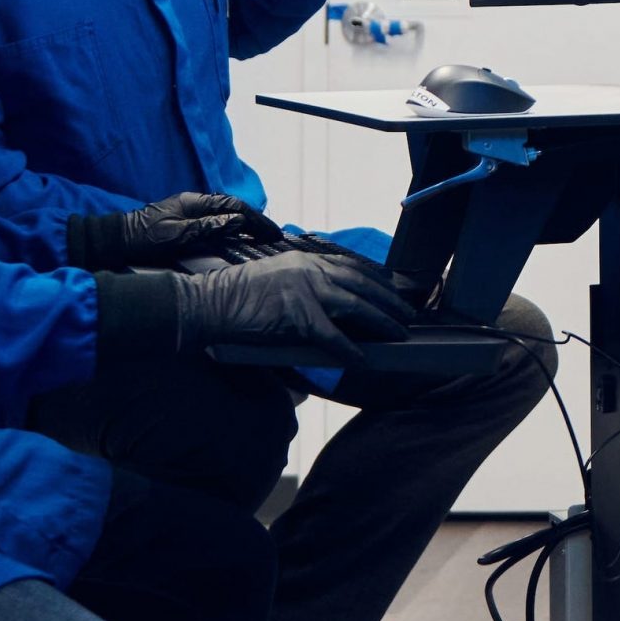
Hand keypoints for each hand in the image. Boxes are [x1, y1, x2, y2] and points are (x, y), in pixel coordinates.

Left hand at [74, 192, 279, 268]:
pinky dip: (231, 227)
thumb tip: (238, 221)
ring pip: (224, 214)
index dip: (255, 219)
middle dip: (254, 220)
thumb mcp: (177, 235)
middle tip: (273, 235)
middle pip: (232, 208)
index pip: (233, 206)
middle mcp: (193, 203)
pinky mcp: (182, 223)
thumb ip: (208, 227)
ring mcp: (187, 212)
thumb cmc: (143, 239)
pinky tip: (237, 236)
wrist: (114, 241)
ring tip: (261, 236)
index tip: (272, 232)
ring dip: (245, 224)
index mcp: (194, 202)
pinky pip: (214, 222)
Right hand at [166, 249, 419, 361]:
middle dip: (389, 299)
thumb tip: (331, 303)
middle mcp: (310, 270)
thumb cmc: (238, 294)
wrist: (211, 301)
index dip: (379, 280)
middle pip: (362, 284)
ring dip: (381, 320)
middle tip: (409, 312)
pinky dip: (349, 349)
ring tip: (399, 332)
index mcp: (306, 261)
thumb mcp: (277, 275)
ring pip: (356, 305)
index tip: (396, 289)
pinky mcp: (297, 316)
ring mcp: (305, 291)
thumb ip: (305, 283)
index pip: (353, 267)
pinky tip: (362, 359)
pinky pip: (332, 336)